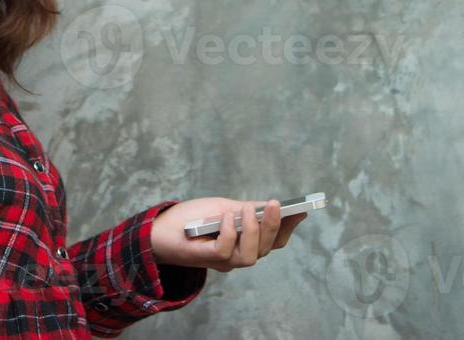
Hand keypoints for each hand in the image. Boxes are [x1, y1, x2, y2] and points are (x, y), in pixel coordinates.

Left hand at [149, 197, 307, 272]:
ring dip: (253, 231)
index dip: (288, 227)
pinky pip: (224, 251)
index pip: (274, 240)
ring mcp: (223, 260)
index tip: (301, 210)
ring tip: (248, 210)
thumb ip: (248, 210)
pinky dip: (229, 233)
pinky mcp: (206, 258)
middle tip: (276, 204)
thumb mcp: (226, 207)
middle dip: (273, 226)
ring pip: (250, 256)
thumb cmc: (195, 217)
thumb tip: (274, 204)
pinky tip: (227, 215)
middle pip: (265, 248)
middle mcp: (238, 255)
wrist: (162, 228)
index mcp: (247, 242)